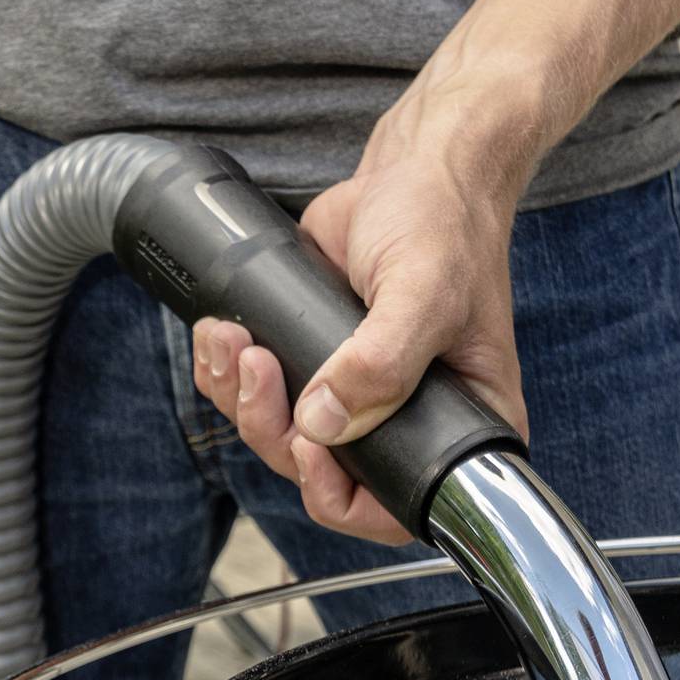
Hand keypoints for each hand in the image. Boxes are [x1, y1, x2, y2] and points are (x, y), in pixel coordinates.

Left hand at [188, 119, 525, 542]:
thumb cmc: (443, 225)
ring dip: (242, 400)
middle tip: (260, 369)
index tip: (310, 448)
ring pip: (282, 438)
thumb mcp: (422, 292)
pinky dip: (228, 373)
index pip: (398, 508)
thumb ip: (381, 362)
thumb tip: (323, 423)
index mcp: (459, 427)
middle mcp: (407, 423)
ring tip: (234, 343)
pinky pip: (261, 396)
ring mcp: (357, 397)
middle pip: (323, 475)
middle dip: (274, 431)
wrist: (414, 171)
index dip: (343, 498)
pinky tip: (221, 334)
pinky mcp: (315, 363)